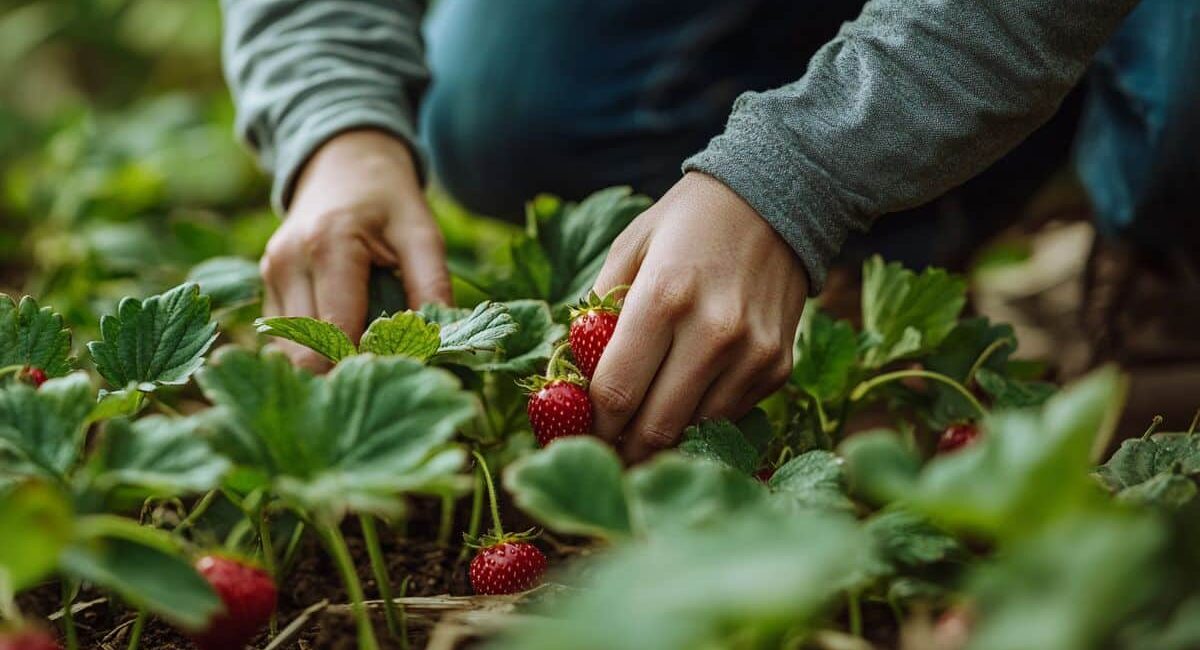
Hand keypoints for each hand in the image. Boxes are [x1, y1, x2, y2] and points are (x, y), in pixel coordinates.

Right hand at [260, 129, 450, 370]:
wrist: (343, 163)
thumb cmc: (389, 201)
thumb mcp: (422, 234)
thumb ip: (431, 286)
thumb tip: (442, 344)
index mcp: (328, 246)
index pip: (336, 334)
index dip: (365, 364)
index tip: (399, 374)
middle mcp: (288, 262)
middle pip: (306, 352)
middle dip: (344, 372)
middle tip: (384, 377)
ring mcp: (270, 274)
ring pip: (288, 353)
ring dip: (324, 366)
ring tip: (364, 364)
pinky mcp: (265, 283)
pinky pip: (281, 339)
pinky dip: (310, 352)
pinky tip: (341, 349)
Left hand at [590, 172, 808, 461]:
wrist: (777, 201)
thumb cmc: (687, 223)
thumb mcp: (629, 248)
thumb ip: (597, 312)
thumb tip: (574, 375)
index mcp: (663, 297)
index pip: (616, 393)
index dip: (591, 425)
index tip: (579, 433)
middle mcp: (713, 332)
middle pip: (655, 426)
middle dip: (623, 448)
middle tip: (605, 450)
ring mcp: (751, 354)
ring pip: (694, 431)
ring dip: (663, 439)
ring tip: (640, 434)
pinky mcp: (777, 367)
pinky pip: (729, 415)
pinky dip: (701, 417)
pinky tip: (686, 398)